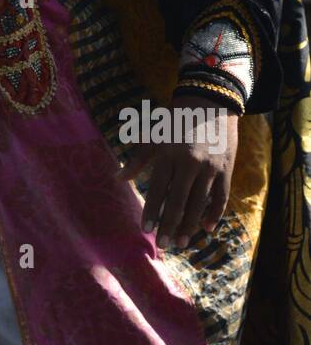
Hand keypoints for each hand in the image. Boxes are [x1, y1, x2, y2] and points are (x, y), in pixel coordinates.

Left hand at [118, 95, 238, 249]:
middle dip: (170, 224)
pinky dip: (214, 214)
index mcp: (169, 154)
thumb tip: (118, 177)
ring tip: (181, 241)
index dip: (152, 211)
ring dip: (190, 225)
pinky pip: (221, 197)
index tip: (146, 230)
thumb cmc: (176, 118)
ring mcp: (210, 167)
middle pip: (179, 201)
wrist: (211, 101)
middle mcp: (189, 163)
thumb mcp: (155, 134)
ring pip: (199, 203)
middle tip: (163, 244)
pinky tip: (207, 229)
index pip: (158, 190)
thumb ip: (138, 158)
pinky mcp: (226, 169)